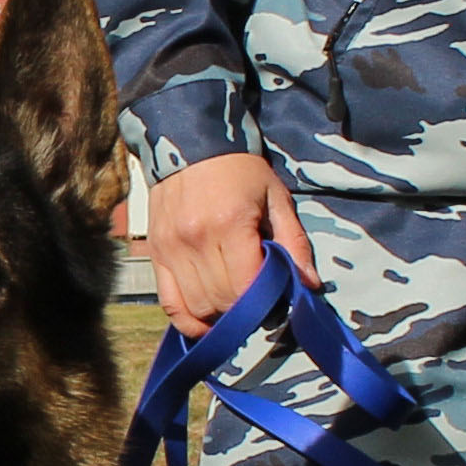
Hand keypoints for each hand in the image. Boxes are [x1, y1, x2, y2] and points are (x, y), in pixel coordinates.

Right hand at [143, 149, 312, 332]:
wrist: (190, 144)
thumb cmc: (240, 171)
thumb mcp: (276, 198)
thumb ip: (293, 242)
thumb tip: (308, 284)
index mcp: (230, 224)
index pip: (246, 286)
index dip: (264, 302)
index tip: (275, 298)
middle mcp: (196, 240)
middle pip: (222, 300)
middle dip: (243, 310)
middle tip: (257, 302)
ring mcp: (172, 248)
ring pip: (197, 306)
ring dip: (218, 315)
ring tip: (234, 305)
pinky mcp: (157, 253)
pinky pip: (169, 302)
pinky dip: (187, 319)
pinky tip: (204, 322)